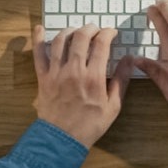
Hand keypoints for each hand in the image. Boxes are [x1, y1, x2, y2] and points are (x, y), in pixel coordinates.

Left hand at [31, 23, 131, 147]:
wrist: (62, 139)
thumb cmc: (90, 125)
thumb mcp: (113, 106)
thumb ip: (122, 80)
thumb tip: (129, 59)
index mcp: (94, 77)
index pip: (101, 44)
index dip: (108, 33)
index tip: (111, 33)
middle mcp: (74, 70)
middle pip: (81, 37)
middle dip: (91, 28)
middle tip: (95, 29)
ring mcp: (56, 72)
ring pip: (60, 41)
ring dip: (70, 30)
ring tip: (76, 30)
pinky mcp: (43, 77)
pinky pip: (38, 54)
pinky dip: (37, 39)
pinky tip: (39, 28)